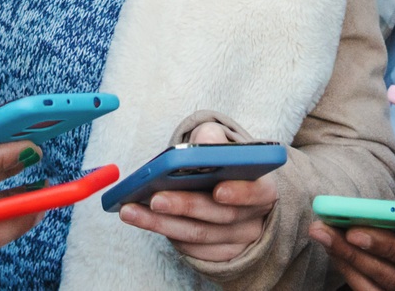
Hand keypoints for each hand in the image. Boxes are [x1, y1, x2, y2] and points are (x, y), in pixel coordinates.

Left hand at [118, 121, 278, 263]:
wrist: (229, 191)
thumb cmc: (224, 165)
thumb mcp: (223, 145)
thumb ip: (214, 139)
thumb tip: (204, 142)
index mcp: (263, 188)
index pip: (258, 192)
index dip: (240, 193)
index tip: (218, 190)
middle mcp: (253, 219)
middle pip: (220, 216)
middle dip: (186, 207)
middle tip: (156, 198)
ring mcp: (236, 241)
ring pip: (199, 236)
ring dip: (163, 224)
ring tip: (132, 210)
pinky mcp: (217, 255)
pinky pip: (191, 250)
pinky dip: (166, 234)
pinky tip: (143, 220)